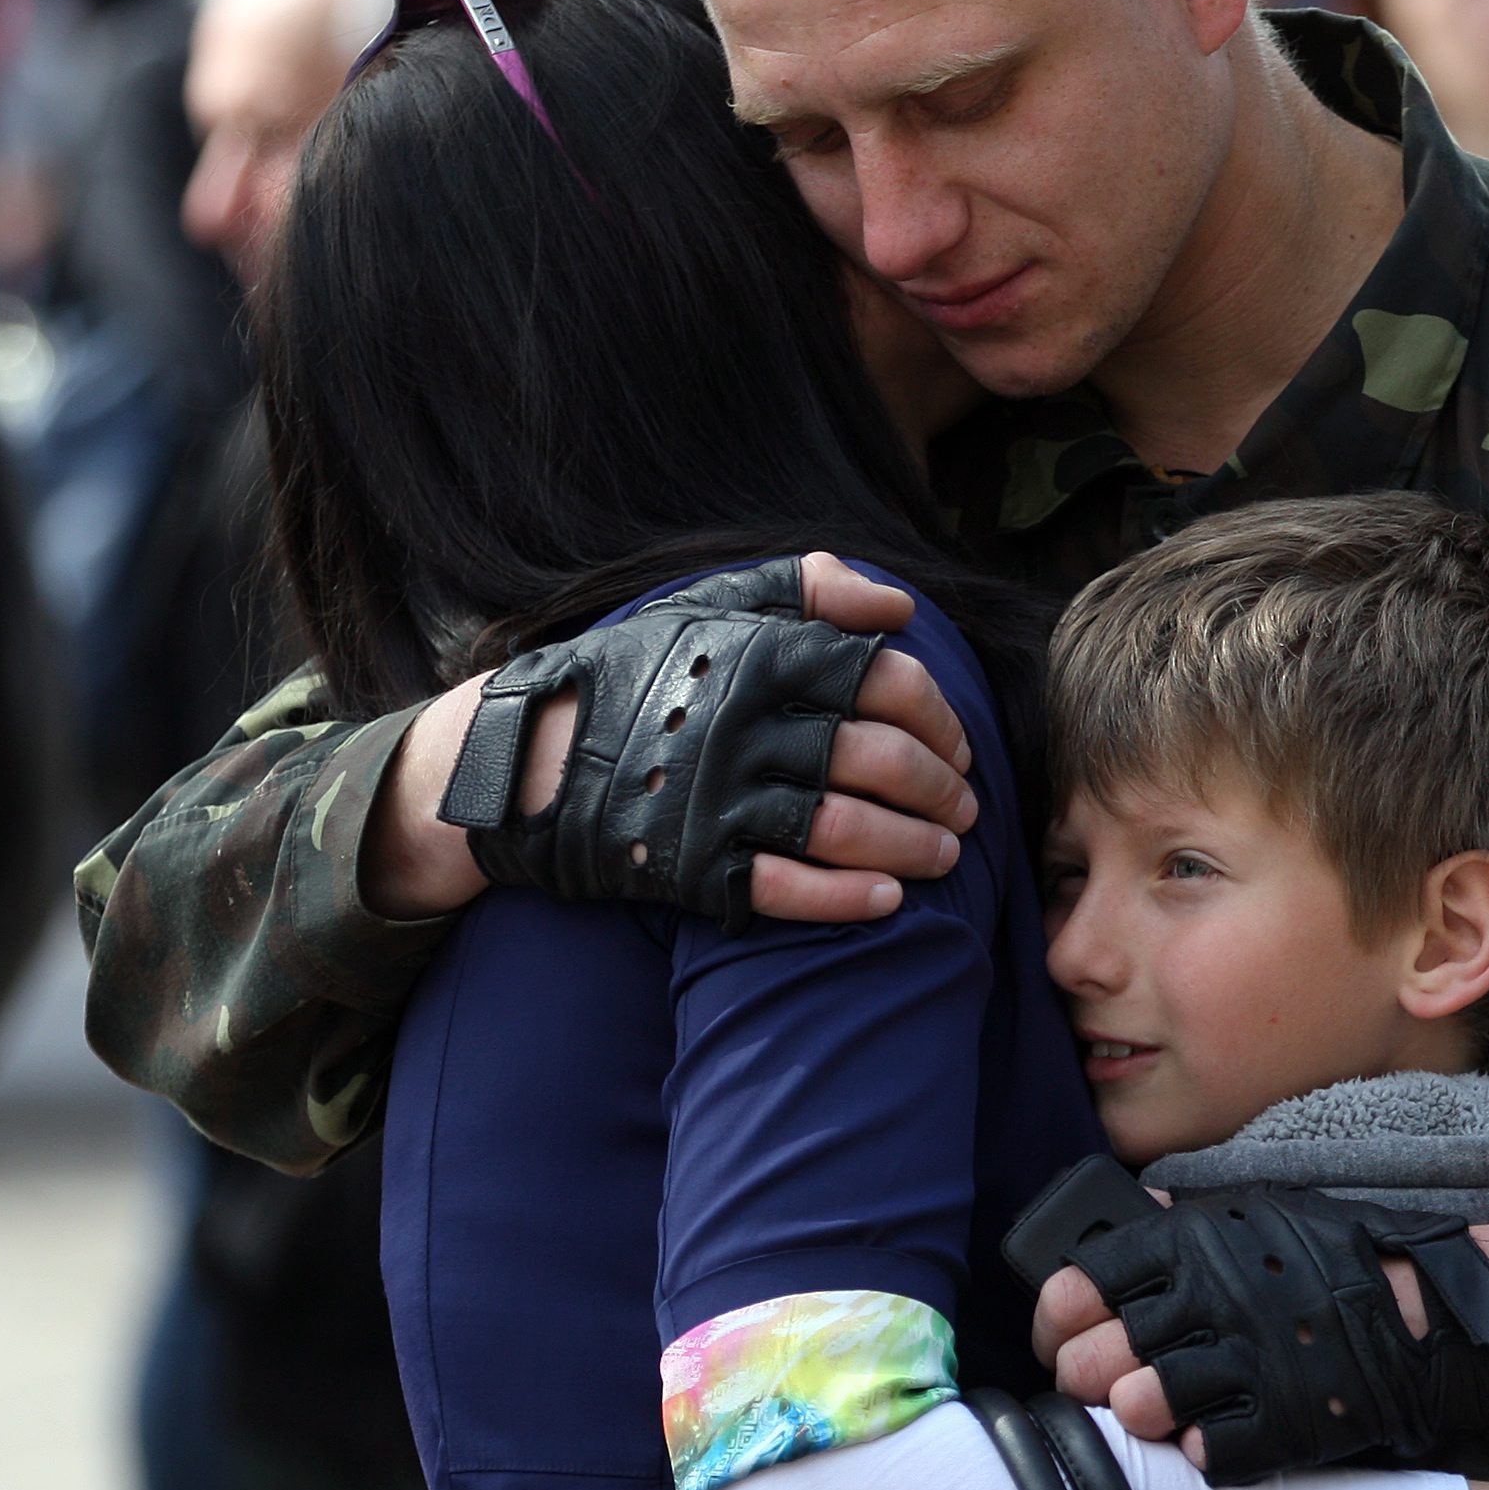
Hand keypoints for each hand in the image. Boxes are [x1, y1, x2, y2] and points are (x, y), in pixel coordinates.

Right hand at [363, 553, 977, 921]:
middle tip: (965, 812)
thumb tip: (898, 606)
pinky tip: (888, 900)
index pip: (888, 682)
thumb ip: (809, 589)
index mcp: (762, 657)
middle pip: (881, 760)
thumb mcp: (715, 605)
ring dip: (912, 848)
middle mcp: (746, 725)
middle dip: (942, 791)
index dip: (941, 718)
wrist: (522, 751)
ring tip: (942, 861)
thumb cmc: (637, 674)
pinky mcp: (688, 862)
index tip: (960, 747)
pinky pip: (785, 888)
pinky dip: (847, 898)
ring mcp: (716, 798)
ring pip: (845, 828)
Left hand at [1038, 1219, 1488, 1458]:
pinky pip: (1209, 1452)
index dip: (1060, 1314)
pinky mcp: (1283, 1422)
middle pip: (1094, 1354)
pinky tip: (1211, 1441)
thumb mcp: (1262, 1216)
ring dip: (1136, 1414)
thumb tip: (1133, 1216)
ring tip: (1154, 1411)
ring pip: (1140, 1405)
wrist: (1435, 1308)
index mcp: (1194, 1247)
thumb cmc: (1343, 1260)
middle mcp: (1209, 1302)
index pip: (1079, 1280)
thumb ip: (1192, 1224)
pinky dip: (1202, 1451)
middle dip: (1086, 1375)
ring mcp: (1245, 1364)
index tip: (1065, 1329)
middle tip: (1104, 1383)